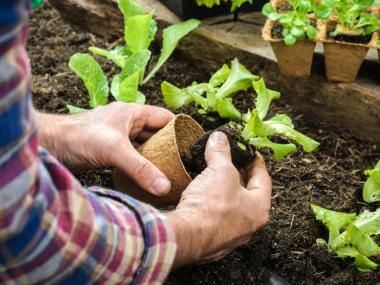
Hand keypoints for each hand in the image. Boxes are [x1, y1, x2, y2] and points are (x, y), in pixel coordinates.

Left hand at [36, 102, 174, 195]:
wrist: (50, 145)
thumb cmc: (78, 137)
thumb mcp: (114, 151)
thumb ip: (141, 169)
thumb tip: (165, 186)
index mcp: (133, 113)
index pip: (165, 118)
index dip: (180, 128)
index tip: (193, 144)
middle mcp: (127, 122)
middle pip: (156, 133)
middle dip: (170, 146)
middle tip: (183, 163)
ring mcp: (118, 136)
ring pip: (144, 145)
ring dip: (155, 156)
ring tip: (170, 171)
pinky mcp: (109, 150)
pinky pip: (132, 156)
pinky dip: (141, 164)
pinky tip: (147, 176)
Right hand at [165, 132, 271, 266]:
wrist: (186, 236)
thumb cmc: (211, 206)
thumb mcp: (219, 170)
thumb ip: (221, 152)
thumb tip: (219, 138)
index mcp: (259, 208)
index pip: (263, 179)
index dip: (255, 161)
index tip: (250, 152)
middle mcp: (248, 225)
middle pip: (248, 194)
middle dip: (238, 175)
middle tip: (231, 161)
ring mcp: (230, 236)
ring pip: (231, 207)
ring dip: (224, 191)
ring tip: (214, 175)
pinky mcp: (211, 240)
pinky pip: (215, 218)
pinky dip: (211, 205)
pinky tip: (201, 195)